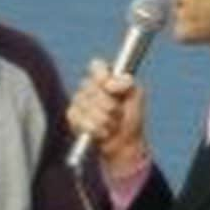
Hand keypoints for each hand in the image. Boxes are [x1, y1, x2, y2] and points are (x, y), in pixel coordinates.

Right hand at [67, 59, 148, 174]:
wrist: (124, 142)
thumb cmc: (131, 117)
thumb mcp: (136, 96)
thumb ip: (126, 83)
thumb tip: (109, 84)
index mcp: (105, 76)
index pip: (96, 66)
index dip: (101, 75)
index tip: (109, 88)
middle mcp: (90, 86)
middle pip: (91, 87)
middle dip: (109, 105)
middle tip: (118, 113)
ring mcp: (78, 100)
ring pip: (87, 106)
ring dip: (104, 119)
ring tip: (112, 125)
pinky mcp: (72, 116)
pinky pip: (80, 120)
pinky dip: (95, 129)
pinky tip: (102, 133)